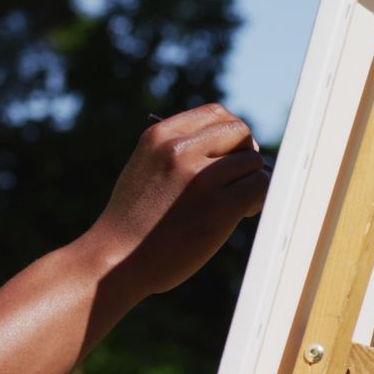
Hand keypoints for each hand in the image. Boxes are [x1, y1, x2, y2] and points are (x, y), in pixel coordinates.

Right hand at [91, 103, 268, 295]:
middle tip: (235, 181)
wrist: (115, 260)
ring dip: (251, 181)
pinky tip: (241, 214)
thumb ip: (179, 153)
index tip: (228, 155)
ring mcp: (200, 178)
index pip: (216, 113)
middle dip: (244, 154)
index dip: (230, 133)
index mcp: (159, 136)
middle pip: (240, 133)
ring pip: (253, 161)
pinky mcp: (218, 207)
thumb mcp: (145, 169)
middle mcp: (179, 150)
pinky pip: (259, 187)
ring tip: (236, 204)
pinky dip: (257, 199)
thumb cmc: (133, 222)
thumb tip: (235, 151)